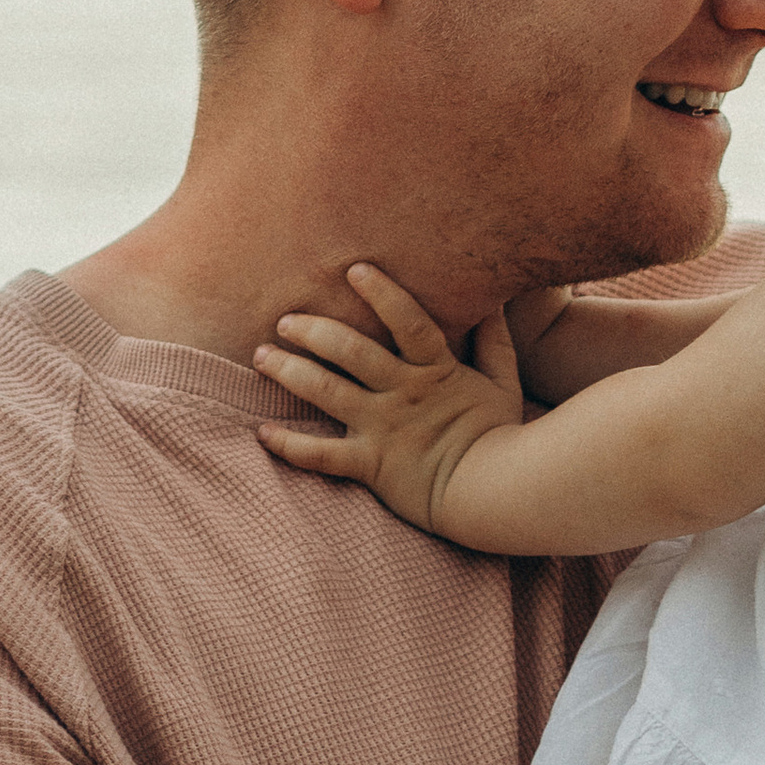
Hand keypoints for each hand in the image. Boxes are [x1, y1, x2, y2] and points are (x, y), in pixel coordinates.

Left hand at [255, 268, 524, 536]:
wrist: (493, 494)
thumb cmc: (500, 437)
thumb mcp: (503, 383)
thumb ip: (495, 342)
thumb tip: (492, 303)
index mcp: (434, 370)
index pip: (408, 322)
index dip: (383, 294)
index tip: (355, 270)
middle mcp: (402, 393)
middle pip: (351, 351)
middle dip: (313, 330)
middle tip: (285, 320)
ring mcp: (382, 428)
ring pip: (326, 392)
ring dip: (290, 372)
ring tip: (261, 356)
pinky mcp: (369, 465)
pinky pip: (321, 455)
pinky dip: (289, 445)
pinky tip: (262, 432)